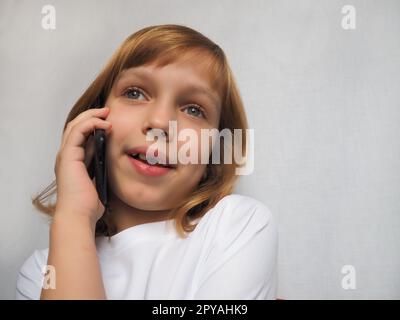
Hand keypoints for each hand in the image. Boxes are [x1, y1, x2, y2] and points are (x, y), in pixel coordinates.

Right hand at [54, 106, 111, 225]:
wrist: (80, 215)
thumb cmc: (89, 204)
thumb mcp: (99, 180)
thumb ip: (100, 167)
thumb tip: (110, 157)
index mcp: (74, 161)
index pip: (81, 136)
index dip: (94, 125)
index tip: (110, 121)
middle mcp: (67, 156)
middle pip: (76, 127)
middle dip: (92, 116)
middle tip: (108, 111)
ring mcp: (65, 155)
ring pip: (75, 126)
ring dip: (91, 116)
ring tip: (106, 112)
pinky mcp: (68, 156)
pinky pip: (77, 132)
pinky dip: (90, 124)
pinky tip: (104, 124)